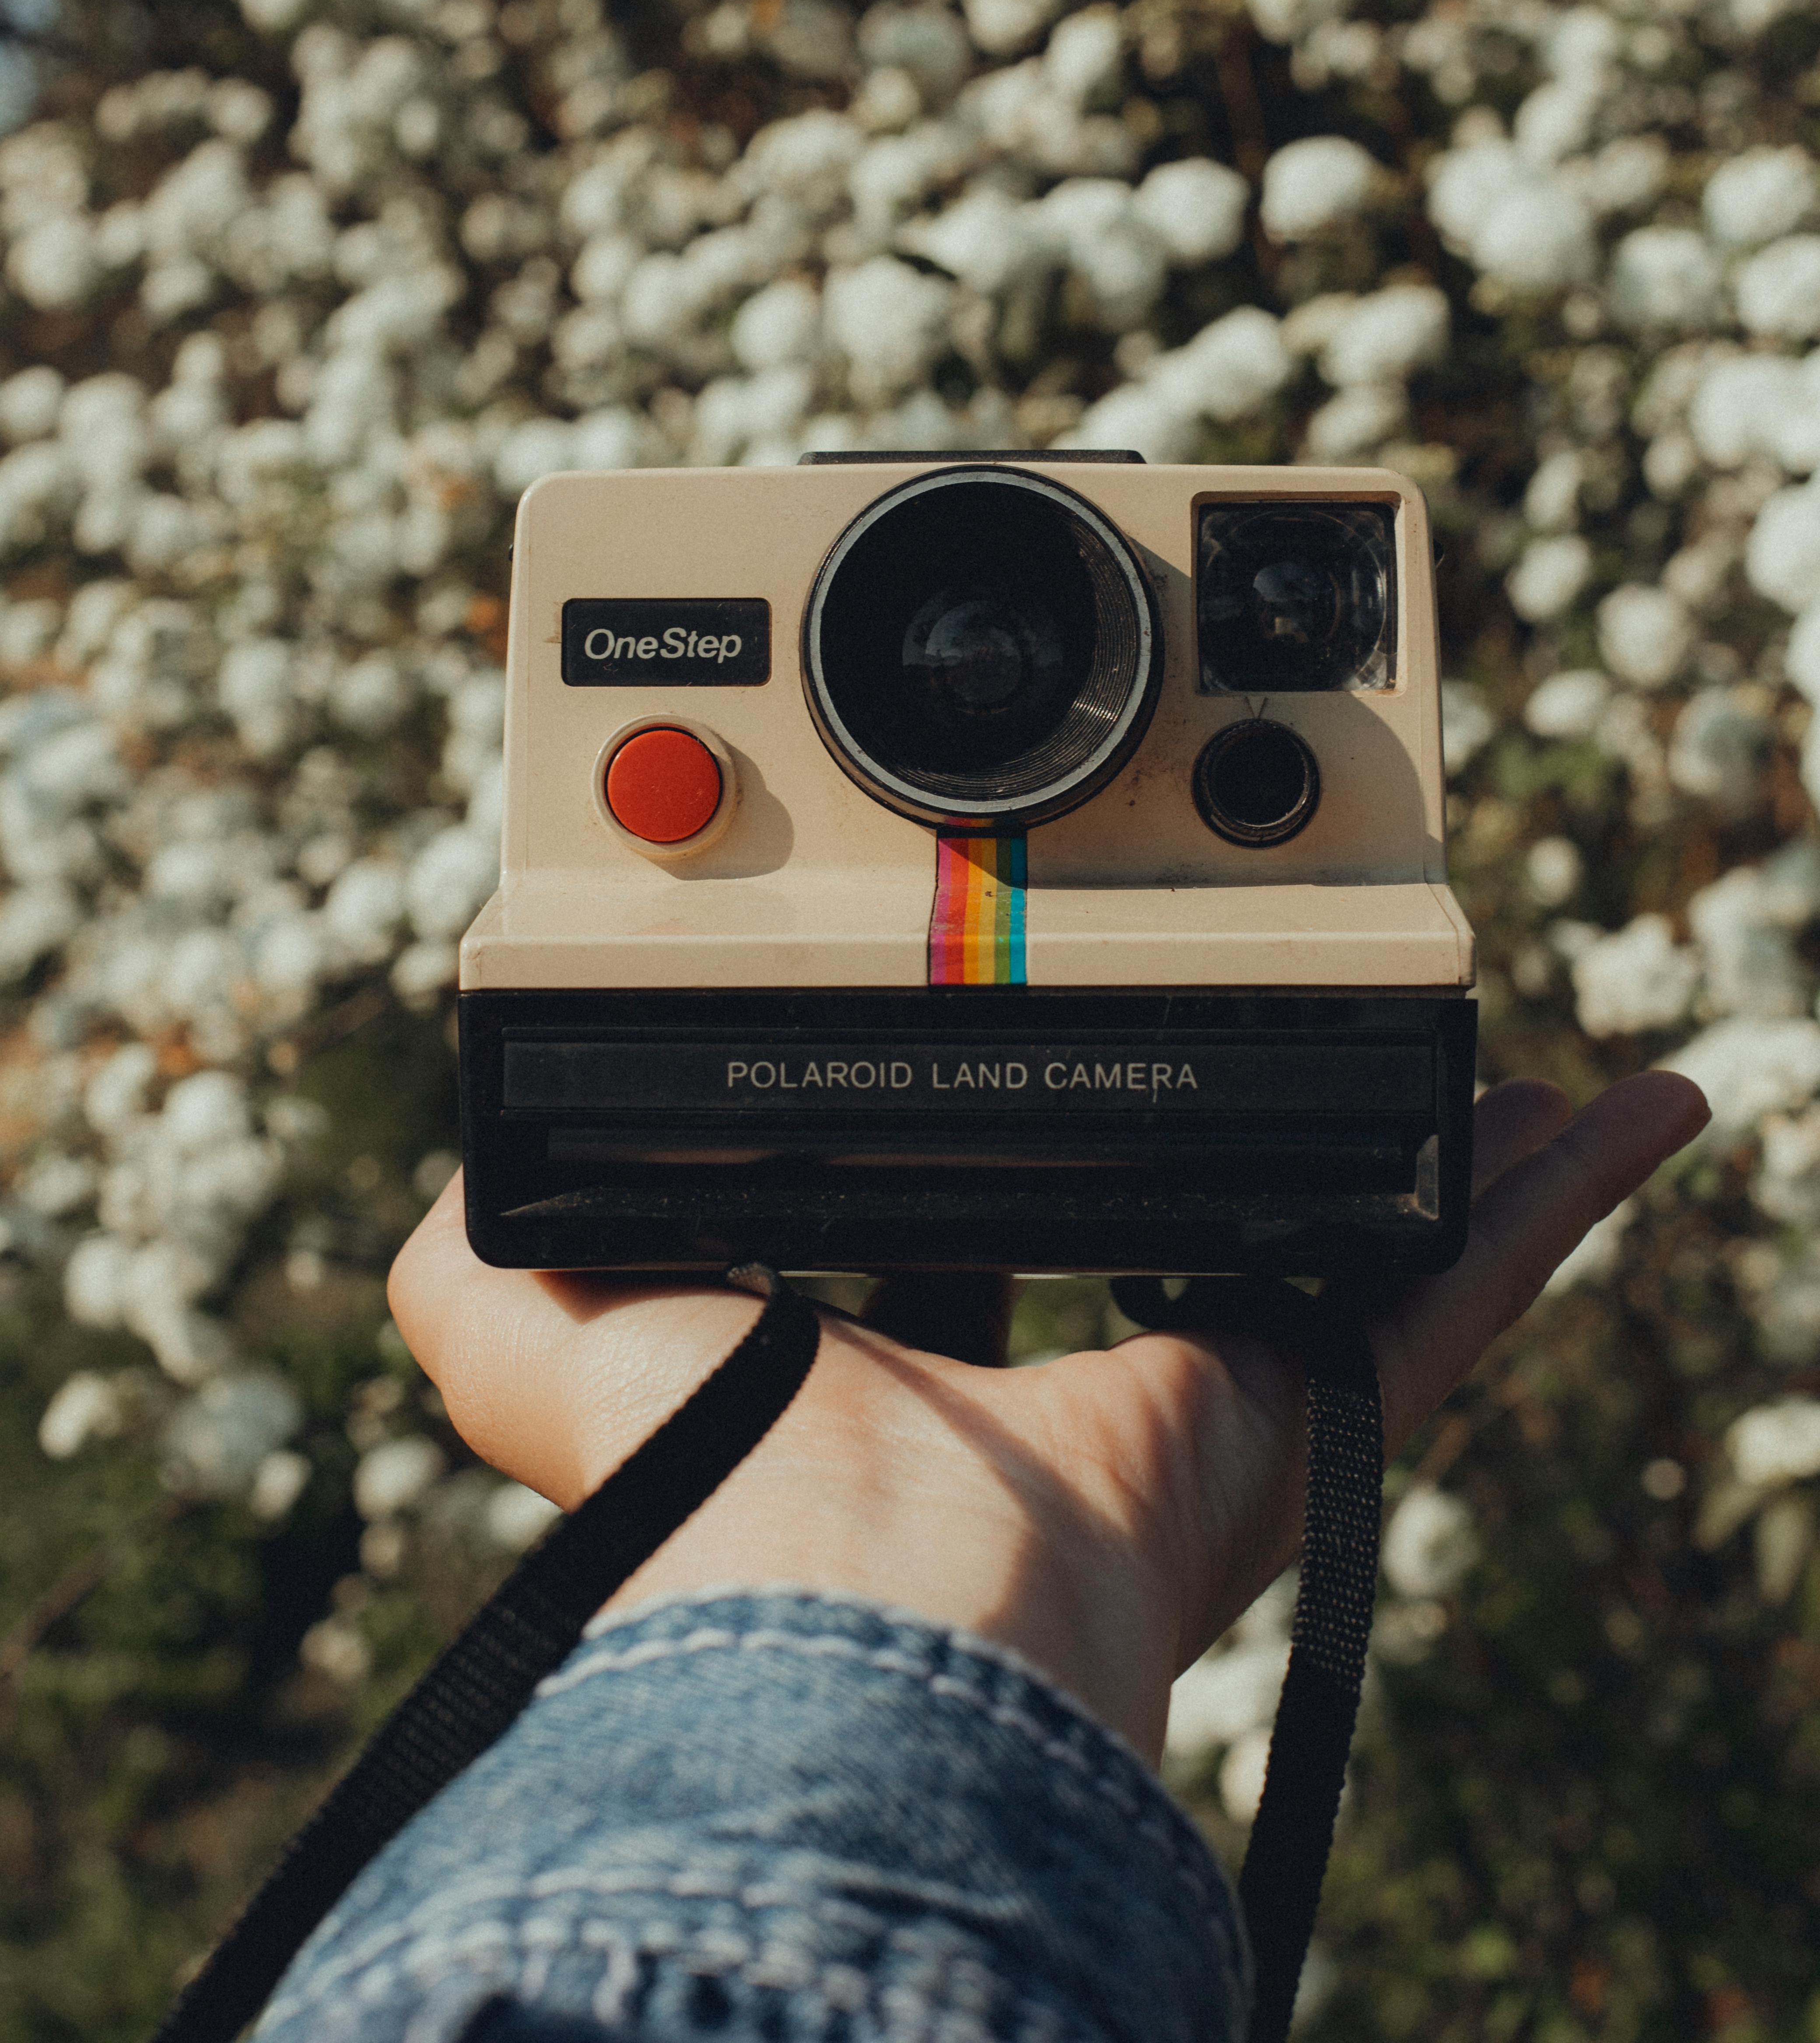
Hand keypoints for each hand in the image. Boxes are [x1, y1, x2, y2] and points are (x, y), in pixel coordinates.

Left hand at [388, 1071, 1707, 1765]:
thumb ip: (488, 1267)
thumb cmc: (708, 1493)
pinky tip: (1619, 1115)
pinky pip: (1454, 1286)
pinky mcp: (1316, 1401)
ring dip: (1428, 1162)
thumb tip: (453, 1211)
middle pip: (1211, 1239)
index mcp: (924, 1378)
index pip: (1005, 1247)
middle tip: (1316, 1048)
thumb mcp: (551, 1332)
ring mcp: (1217, 1398)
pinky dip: (1542, 1203)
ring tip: (1496, 1066)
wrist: (870, 1602)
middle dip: (1269, 1146)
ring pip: (1356, 1252)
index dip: (1035, 1159)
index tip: (1065, 1074)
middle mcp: (1080, 1391)